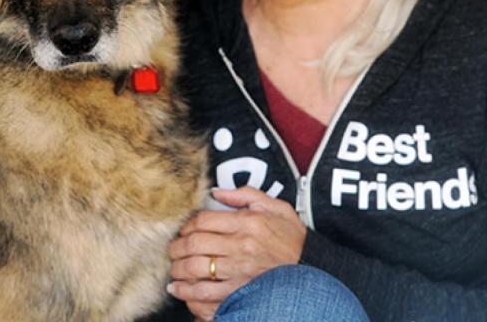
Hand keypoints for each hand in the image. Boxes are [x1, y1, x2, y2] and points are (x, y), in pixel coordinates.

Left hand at [166, 186, 306, 320]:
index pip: (203, 221)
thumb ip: (244, 195)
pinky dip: (188, 293)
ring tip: (175, 268)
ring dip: (178, 269)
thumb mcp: (274, 207)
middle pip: (195, 244)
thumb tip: (216, 192)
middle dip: (177, 247)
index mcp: (247, 223)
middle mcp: (241, 246)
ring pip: (196, 269)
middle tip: (173, 250)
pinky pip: (206, 294)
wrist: (313, 268)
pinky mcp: (241, 293)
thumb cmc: (292, 238)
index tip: (183, 231)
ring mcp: (240, 272)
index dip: (186, 226)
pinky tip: (179, 290)